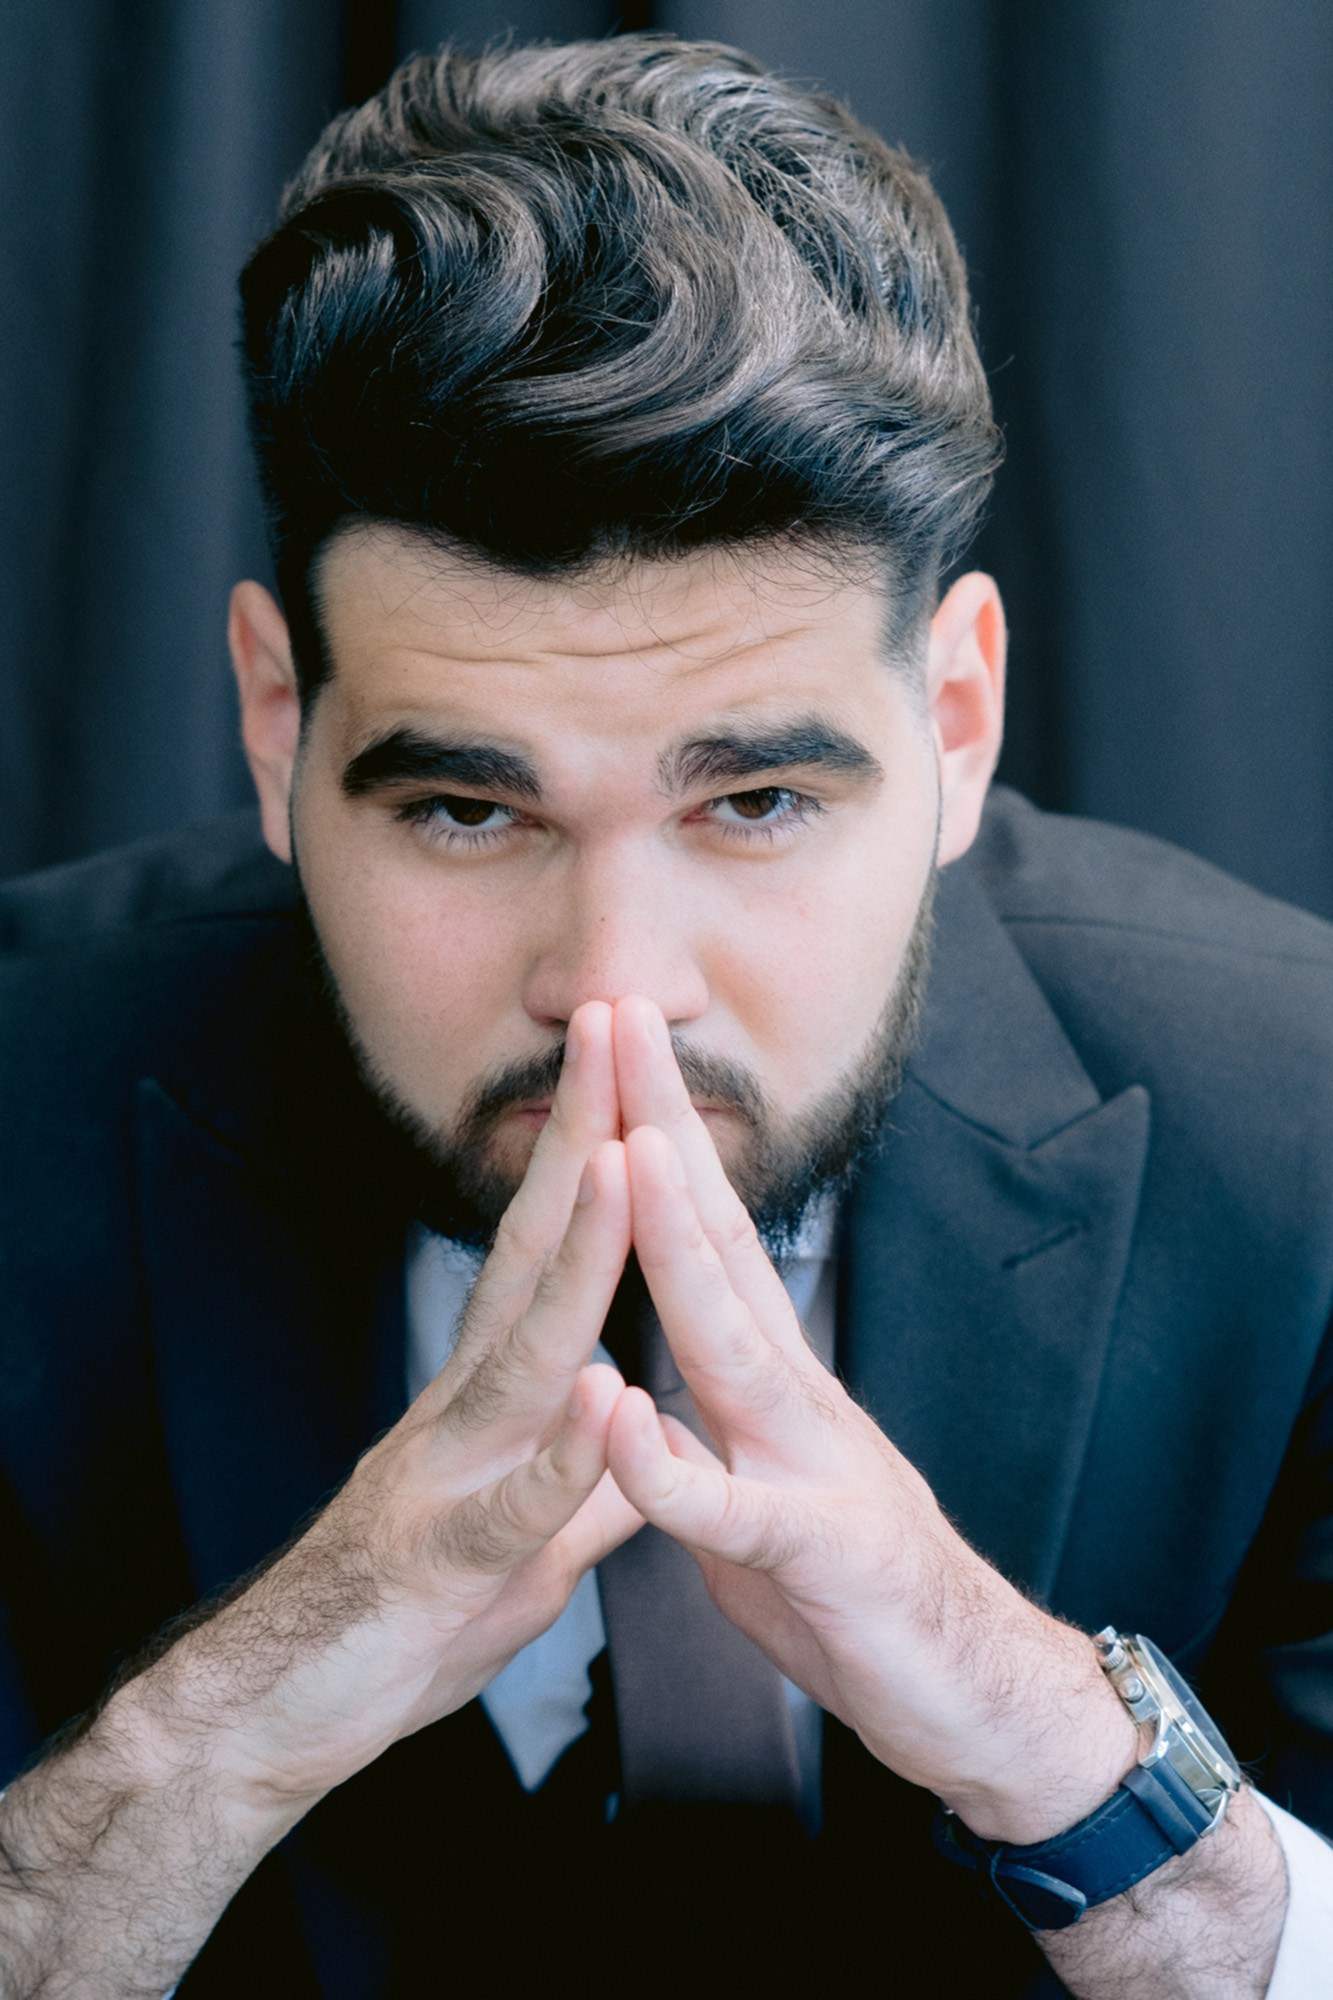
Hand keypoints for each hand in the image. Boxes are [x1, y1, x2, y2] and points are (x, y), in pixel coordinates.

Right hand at [134, 999, 640, 1807]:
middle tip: (615, 1030)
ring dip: (579, 1258)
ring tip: (620, 1165)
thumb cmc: (413, 1611)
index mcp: (493, 1392)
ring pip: (526, 1352)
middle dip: (582, 1139)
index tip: (633, 1057)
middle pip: (533, 1253)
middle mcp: (466, 1405)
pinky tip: (605, 1397)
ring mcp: (449, 1473)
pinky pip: (515, 1505)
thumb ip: (588, 1484)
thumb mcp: (524, 1537)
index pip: (552, 1247)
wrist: (290, 1707)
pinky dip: (563, 1454)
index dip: (597, 1150)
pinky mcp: (445, 1561)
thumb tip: (643, 1437)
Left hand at [604, 996, 1136, 1845]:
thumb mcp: (762, 1474)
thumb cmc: (851, 1579)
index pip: (701, 1225)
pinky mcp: (812, 1556)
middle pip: (716, 1239)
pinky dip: (672, 1469)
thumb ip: (713, 1411)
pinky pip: (729, 1512)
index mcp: (763, 1369)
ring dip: (673, 1250)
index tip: (610, 1037)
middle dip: (662, 1125)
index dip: (652, 1128)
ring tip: (624, 1158)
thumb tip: (661, 1357)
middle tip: (620, 1013)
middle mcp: (787, 1390)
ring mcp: (806, 1463)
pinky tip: (621, 1417)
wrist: (968, 1687)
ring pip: (727, 1343)